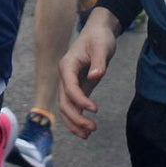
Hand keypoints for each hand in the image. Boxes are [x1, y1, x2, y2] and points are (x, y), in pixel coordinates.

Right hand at [59, 8, 119, 138]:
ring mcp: (69, 83)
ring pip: (66, 107)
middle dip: (76, 118)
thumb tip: (96, 76)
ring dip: (75, 122)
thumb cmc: (99, 37)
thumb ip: (99, 62)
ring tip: (88, 134)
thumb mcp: (101, 47)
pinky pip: (73, 106)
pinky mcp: (78, 87)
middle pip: (64, 102)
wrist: (98, 31)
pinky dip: (77, 118)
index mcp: (67, 66)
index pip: (69, 88)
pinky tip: (85, 130)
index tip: (94, 110)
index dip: (80, 101)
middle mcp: (65, 76)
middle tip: (92, 129)